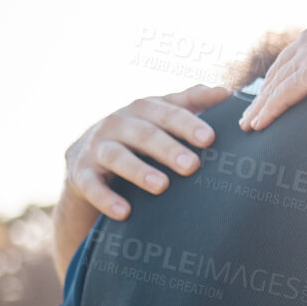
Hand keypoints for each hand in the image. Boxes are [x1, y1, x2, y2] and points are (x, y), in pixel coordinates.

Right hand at [64, 84, 230, 220]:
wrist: (87, 158)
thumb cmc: (138, 135)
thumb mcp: (160, 115)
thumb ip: (191, 102)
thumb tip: (226, 93)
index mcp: (141, 108)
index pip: (166, 112)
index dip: (186, 124)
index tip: (209, 138)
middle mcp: (117, 123)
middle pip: (144, 134)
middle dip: (168, 149)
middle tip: (193, 165)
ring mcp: (96, 148)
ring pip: (116, 156)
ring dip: (139, 171)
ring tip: (161, 186)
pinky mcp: (81, 174)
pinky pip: (91, 186)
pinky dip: (106, 199)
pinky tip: (124, 212)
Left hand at [239, 13, 306, 130]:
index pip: (290, 58)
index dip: (277, 78)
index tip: (266, 94)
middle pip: (277, 72)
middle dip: (262, 94)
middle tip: (250, 113)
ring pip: (275, 86)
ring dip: (259, 107)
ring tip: (248, 125)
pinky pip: (283, 95)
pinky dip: (268, 111)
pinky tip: (258, 125)